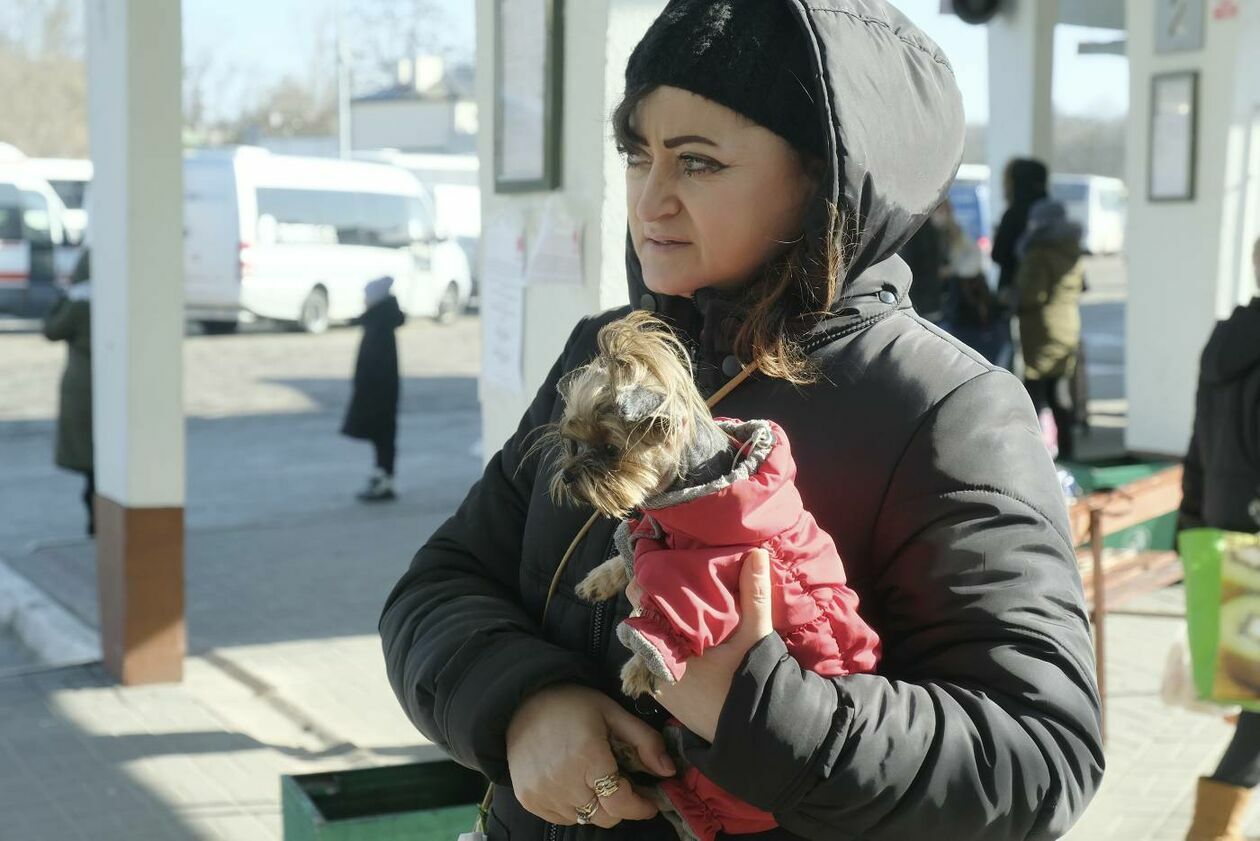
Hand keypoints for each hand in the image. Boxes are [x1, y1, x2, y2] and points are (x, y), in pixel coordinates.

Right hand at [505, 684, 675, 826]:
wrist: (522, 702)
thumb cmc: (572, 704)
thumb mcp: (613, 713)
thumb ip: (645, 741)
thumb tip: (668, 771)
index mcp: (588, 757)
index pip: (620, 803)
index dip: (640, 807)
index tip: (650, 801)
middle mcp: (563, 781)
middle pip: (605, 817)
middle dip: (622, 805)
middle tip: (625, 785)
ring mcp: (543, 793)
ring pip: (585, 819)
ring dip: (597, 806)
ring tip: (596, 778)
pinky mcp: (529, 799)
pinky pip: (563, 817)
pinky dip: (575, 807)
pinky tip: (574, 782)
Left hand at [626, 548, 774, 741]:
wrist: (754, 735)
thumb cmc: (751, 682)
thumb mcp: (754, 634)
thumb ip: (753, 593)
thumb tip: (758, 552)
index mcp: (668, 643)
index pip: (643, 601)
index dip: (650, 581)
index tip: (661, 565)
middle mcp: (653, 662)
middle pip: (643, 620)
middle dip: (656, 604)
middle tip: (674, 584)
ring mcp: (655, 680)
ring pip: (647, 640)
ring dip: (660, 627)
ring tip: (679, 610)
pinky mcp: (662, 694)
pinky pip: (653, 662)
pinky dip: (663, 649)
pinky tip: (682, 640)